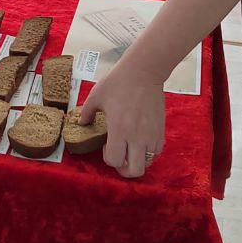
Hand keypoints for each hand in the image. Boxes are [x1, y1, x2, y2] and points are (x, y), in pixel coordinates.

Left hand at [78, 58, 165, 178]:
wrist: (144, 71)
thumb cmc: (119, 82)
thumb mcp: (96, 95)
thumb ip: (86, 112)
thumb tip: (81, 123)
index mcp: (119, 129)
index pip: (114, 161)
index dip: (108, 158)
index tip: (106, 145)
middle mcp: (137, 136)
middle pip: (134, 171)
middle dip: (124, 170)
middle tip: (119, 157)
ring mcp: (151, 134)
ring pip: (147, 163)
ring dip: (137, 160)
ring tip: (130, 148)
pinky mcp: (160, 129)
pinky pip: (157, 152)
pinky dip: (148, 152)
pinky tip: (140, 141)